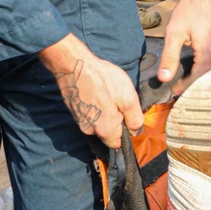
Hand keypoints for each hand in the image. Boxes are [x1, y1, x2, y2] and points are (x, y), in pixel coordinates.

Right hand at [40, 34, 143, 149]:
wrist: (74, 65)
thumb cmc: (104, 81)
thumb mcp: (128, 98)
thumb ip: (134, 119)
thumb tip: (137, 132)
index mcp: (105, 130)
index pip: (117, 144)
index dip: (125, 132)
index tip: (127, 116)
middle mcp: (89, 130)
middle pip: (107, 133)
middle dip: (114, 121)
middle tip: (117, 100)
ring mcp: (78, 120)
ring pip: (97, 123)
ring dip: (103, 113)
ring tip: (105, 94)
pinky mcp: (73, 110)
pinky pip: (87, 113)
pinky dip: (93, 106)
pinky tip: (95, 92)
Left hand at [157, 0, 210, 91]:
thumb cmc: (190, 9)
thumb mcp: (175, 32)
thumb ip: (169, 56)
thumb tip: (164, 78)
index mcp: (207, 52)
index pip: (197, 78)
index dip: (185, 87)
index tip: (174, 91)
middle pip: (209, 77)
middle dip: (195, 85)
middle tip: (182, 89)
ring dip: (204, 77)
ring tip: (191, 81)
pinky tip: (202, 66)